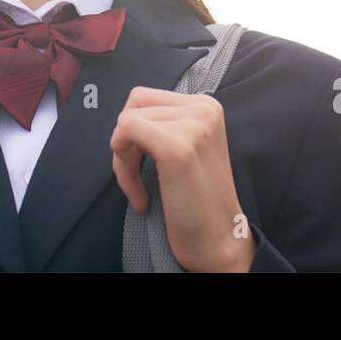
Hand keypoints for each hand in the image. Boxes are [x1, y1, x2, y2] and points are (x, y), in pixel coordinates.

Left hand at [109, 86, 255, 271]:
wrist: (217, 241)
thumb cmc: (196, 200)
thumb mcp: (187, 146)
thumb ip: (164, 123)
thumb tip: (124, 115)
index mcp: (206, 105)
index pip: (144, 98)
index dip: (134, 131)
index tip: (143, 164)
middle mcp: (204, 108)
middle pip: (133, 106)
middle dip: (126, 143)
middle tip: (137, 177)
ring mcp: (193, 125)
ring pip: (125, 121)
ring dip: (123, 160)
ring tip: (139, 189)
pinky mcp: (177, 147)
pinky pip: (124, 133)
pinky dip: (122, 169)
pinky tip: (139, 196)